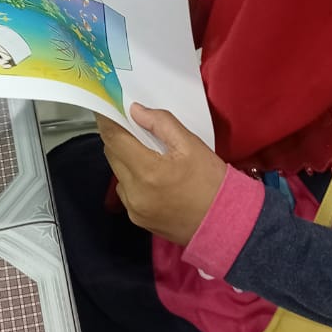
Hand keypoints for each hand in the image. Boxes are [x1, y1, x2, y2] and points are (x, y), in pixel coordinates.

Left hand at [97, 104, 226, 244]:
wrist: (225, 223)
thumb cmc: (211, 182)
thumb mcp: (191, 145)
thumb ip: (161, 124)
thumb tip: (135, 111)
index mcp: (147, 170)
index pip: (114, 138)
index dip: (106, 120)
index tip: (105, 107)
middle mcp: (134, 192)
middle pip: (112, 155)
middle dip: (117, 137)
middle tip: (129, 125)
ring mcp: (134, 208)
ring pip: (118, 173)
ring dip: (124, 159)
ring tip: (144, 151)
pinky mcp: (137, 219)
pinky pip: (126, 191)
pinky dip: (131, 179)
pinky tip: (150, 176)